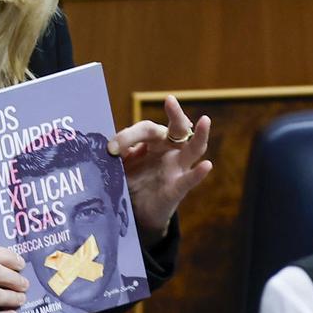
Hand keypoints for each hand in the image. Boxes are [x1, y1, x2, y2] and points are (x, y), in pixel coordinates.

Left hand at [107, 95, 212, 245]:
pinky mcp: (177, 188)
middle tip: (169, 100)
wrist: (137, 212)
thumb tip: (106, 147)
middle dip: (175, 113)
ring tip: (205, 120)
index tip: (111, 148)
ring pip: (193, 148)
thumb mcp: (120, 164)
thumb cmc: (131, 181)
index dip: (128, 136)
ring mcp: (176, 168)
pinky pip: (189, 180)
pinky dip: (198, 173)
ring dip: (200, 135)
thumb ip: (115, 154)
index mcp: (153, 141)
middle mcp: (169, 150)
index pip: (145, 129)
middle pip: (177, 127)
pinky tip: (206, 166)